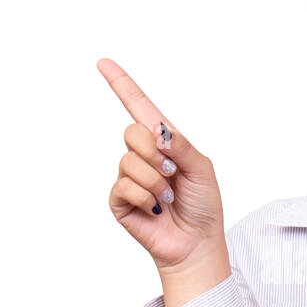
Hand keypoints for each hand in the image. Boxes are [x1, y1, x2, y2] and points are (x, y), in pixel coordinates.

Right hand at [99, 57, 225, 268]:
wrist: (197, 244)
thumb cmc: (203, 206)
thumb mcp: (202, 168)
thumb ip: (180, 145)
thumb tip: (156, 130)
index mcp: (164, 143)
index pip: (138, 107)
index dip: (121, 84)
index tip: (103, 63)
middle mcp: (142, 157)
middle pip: (132, 133)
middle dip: (155, 153)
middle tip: (172, 173)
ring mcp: (129, 178)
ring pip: (129, 161)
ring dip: (155, 181)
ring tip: (167, 198)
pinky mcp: (119, 201)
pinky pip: (124, 186)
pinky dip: (145, 198)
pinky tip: (155, 210)